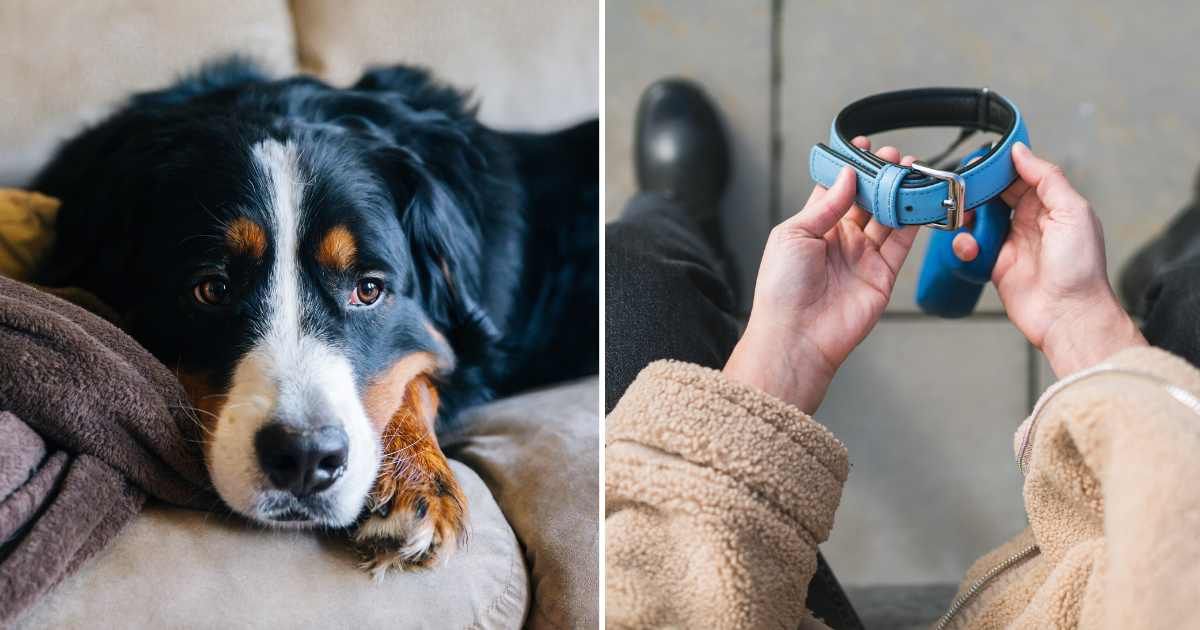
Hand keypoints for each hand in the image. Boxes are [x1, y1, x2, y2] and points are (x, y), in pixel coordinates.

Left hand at [724, 140, 919, 412]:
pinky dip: (914, 221)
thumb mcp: (794, 234)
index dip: (850, 168)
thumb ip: (825, 204)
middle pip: (866, 201)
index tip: (862, 146)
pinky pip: (902, 242)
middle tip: (894, 155)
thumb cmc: (782, 289)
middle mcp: (839, 241)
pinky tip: (920, 199)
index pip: (835, 190)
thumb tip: (847, 176)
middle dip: (880, 176)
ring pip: (887, 217)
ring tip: (912, 169)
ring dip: (899, 193)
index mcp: (812, 228)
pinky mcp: (882, 275)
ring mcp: (861, 257)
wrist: (796, 335)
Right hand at [953, 142, 1145, 376]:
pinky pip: (972, 246)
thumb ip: (1047, 178)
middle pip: (996, 195)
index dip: (1000, 166)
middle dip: (978, 190)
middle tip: (961, 187)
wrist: (1068, 315)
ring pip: (979, 218)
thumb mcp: (1072, 212)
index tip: (980, 160)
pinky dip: (964, 244)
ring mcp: (1011, 243)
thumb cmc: (1080, 269)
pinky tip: (970, 248)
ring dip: (967, 217)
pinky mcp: (994, 264)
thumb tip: (1021, 152)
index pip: (1021, 176)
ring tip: (963, 219)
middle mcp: (1030, 221)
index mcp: (1052, 205)